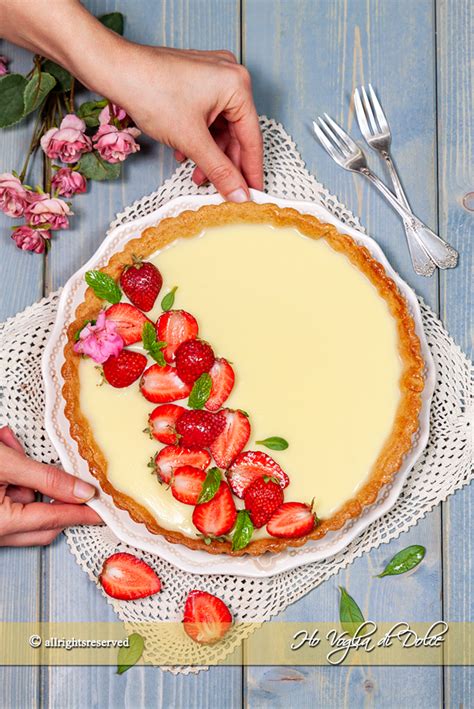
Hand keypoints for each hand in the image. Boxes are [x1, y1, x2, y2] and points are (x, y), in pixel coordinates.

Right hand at [0, 426, 101, 546]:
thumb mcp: (6, 464)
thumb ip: (45, 478)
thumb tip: (81, 491)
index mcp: (0, 524)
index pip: (54, 519)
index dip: (82, 513)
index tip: (103, 511)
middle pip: (43, 524)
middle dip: (59, 500)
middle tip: (80, 484)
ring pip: (26, 508)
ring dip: (28, 479)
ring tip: (12, 447)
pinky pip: (10, 499)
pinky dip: (15, 478)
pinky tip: (5, 447)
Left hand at [106, 46, 263, 200]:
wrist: (114, 70)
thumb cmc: (150, 91)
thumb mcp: (191, 140)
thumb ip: (219, 170)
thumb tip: (238, 193)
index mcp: (237, 85)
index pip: (251, 138)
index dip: (251, 170)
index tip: (254, 193)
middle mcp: (229, 76)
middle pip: (236, 133)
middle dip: (225, 164)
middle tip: (223, 189)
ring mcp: (212, 77)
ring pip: (220, 128)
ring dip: (210, 154)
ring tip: (198, 176)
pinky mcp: (196, 82)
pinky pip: (207, 117)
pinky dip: (199, 139)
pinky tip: (186, 155)